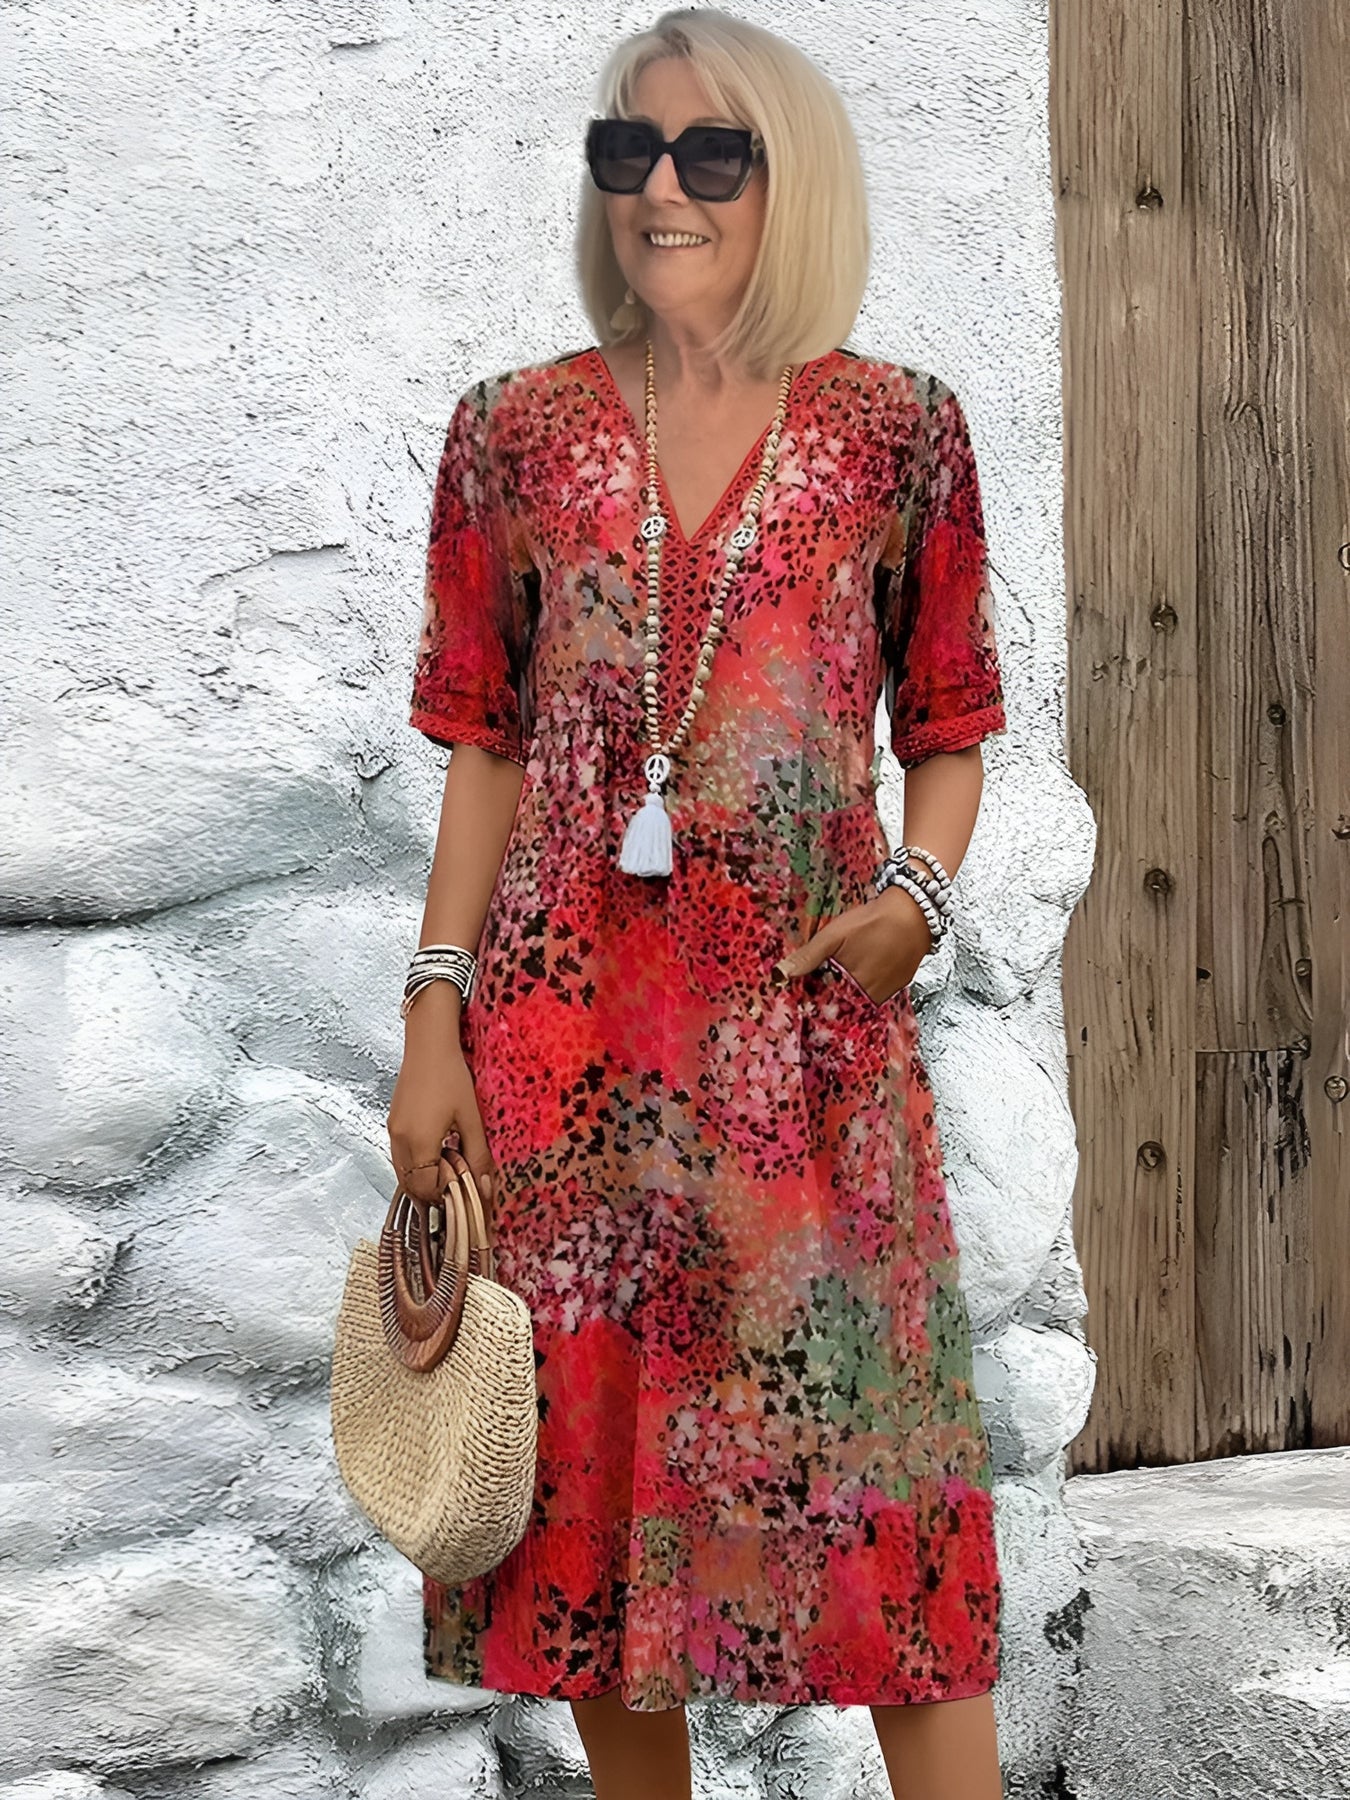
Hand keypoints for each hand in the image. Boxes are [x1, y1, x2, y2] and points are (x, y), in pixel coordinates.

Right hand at [387, 1004, 498, 1230]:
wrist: (429, 1045)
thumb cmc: (451, 1077)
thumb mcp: (471, 1118)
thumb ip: (478, 1155)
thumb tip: (484, 1187)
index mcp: (419, 1143)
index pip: (425, 1188)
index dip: (444, 1196)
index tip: (463, 1192)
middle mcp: (400, 1140)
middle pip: (410, 1185)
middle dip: (433, 1192)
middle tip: (458, 1185)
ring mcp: (393, 1131)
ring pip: (403, 1172)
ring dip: (423, 1178)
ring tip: (450, 1168)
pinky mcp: (393, 1122)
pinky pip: (400, 1155)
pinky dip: (416, 1164)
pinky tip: (437, 1151)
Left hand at [772, 884, 933, 1005]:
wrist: (915, 910)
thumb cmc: (873, 921)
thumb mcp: (834, 935)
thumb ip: (809, 956)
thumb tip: (781, 974)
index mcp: (855, 988)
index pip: (831, 1008)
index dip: (818, 1002)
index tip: (807, 996)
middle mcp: (875, 996)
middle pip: (849, 1005)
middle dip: (835, 997)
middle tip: (825, 981)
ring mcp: (892, 990)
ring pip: (865, 998)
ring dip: (853, 990)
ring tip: (845, 972)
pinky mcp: (903, 981)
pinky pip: (881, 990)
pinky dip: (870, 983)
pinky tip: (864, 967)